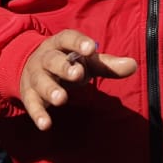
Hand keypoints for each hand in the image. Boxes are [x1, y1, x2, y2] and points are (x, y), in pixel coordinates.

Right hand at [19, 29, 136, 130]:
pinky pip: (32, 104)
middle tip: (77, 74)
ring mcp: (35, 76)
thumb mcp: (86, 61)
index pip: (68, 38)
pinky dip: (38, 114)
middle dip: (64, 67)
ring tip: (62, 99)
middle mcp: (45, 58)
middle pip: (52, 60)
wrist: (30, 67)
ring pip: (42, 82)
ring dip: (51, 90)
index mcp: (60, 44)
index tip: (91, 48)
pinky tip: (45, 124)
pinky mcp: (29, 95)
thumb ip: (107, 64)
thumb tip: (133, 65)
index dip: (79, 42)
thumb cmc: (67, 62)